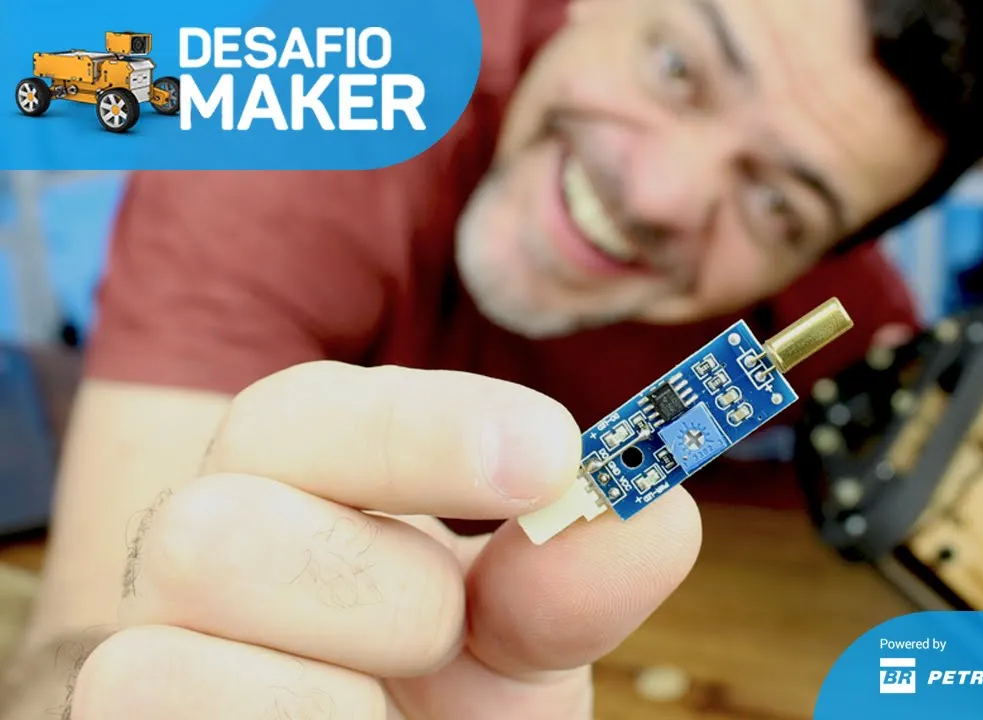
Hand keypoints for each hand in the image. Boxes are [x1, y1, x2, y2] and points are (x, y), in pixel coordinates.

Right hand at [70, 362, 702, 718]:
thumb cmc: (453, 698)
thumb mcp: (527, 640)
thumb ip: (573, 578)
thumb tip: (650, 512)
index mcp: (296, 488)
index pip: (303, 413)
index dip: (420, 425)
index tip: (550, 453)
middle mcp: (198, 556)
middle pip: (212, 523)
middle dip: (380, 589)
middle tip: (450, 638)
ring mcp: (145, 648)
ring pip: (168, 633)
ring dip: (334, 685)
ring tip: (385, 711)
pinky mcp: (128, 718)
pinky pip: (154, 707)